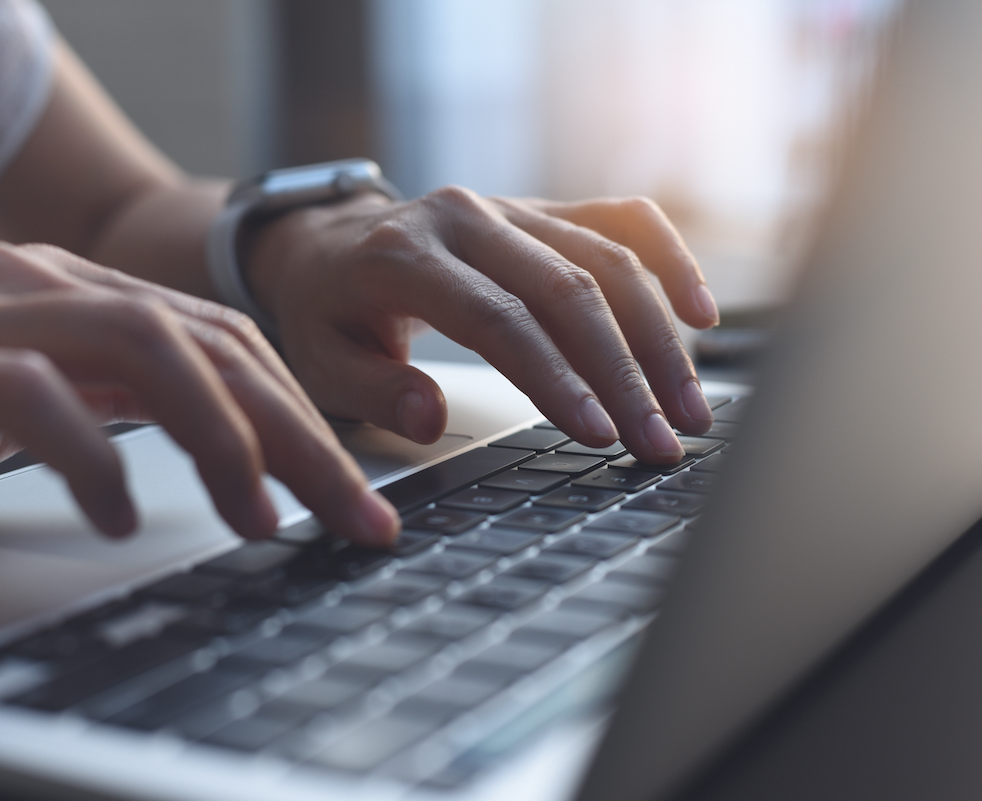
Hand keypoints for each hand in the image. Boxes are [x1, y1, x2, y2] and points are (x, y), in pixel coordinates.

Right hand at [0, 243, 397, 543]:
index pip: (226, 340)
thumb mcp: (31, 385)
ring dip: (221, 439)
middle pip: (212, 345)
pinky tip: (119, 517)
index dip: (302, 413)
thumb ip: (116, 393)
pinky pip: (32, 396)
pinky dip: (92, 457)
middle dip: (298, 434)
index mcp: (85, 293)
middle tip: (351, 514)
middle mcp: (51, 287)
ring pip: (147, 350)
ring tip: (256, 516)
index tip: (351, 490)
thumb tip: (217, 438)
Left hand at [245, 188, 719, 462]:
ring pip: (606, 259)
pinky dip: (667, 260)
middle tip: (662, 440)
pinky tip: (701, 312)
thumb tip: (432, 418)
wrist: (330, 245)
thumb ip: (374, 390)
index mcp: (403, 255)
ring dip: (658, 336)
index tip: (600, 434)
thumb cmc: (328, 312)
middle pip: (568, 289)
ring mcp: (509, 207)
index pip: (498, 318)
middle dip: (625, 372)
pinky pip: (620, 219)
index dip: (556, 377)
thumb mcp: (321, 361)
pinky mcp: (541, 209)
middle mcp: (465, 218)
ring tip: (690, 406)